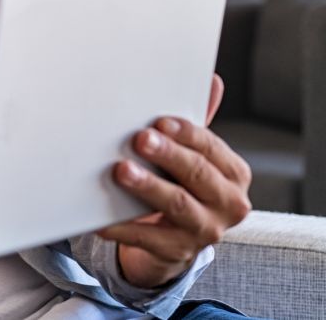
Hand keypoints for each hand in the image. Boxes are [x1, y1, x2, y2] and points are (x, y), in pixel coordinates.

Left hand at [97, 75, 251, 287]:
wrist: (171, 238)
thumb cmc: (180, 184)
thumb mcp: (191, 155)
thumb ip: (195, 125)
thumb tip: (212, 80)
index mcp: (232, 173)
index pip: (210, 148)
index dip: (186, 133)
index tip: (159, 121)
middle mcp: (227, 203)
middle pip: (197, 174)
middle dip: (167, 155)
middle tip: (139, 139)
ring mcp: (204, 230)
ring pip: (176, 205)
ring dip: (148, 186)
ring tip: (122, 171)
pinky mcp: (177, 252)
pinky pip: (147, 237)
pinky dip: (122, 225)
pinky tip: (101, 217)